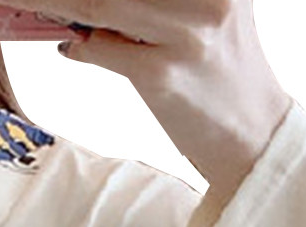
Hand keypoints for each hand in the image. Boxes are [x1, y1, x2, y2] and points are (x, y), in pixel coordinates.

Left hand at [37, 1, 294, 194]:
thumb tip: (84, 2)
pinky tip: (73, 46)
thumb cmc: (221, 69)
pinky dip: (81, 45)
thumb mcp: (203, 10)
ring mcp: (186, 32)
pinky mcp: (163, 73)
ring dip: (52, 1)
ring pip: (99, 3)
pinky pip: (101, 46)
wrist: (254, 135)